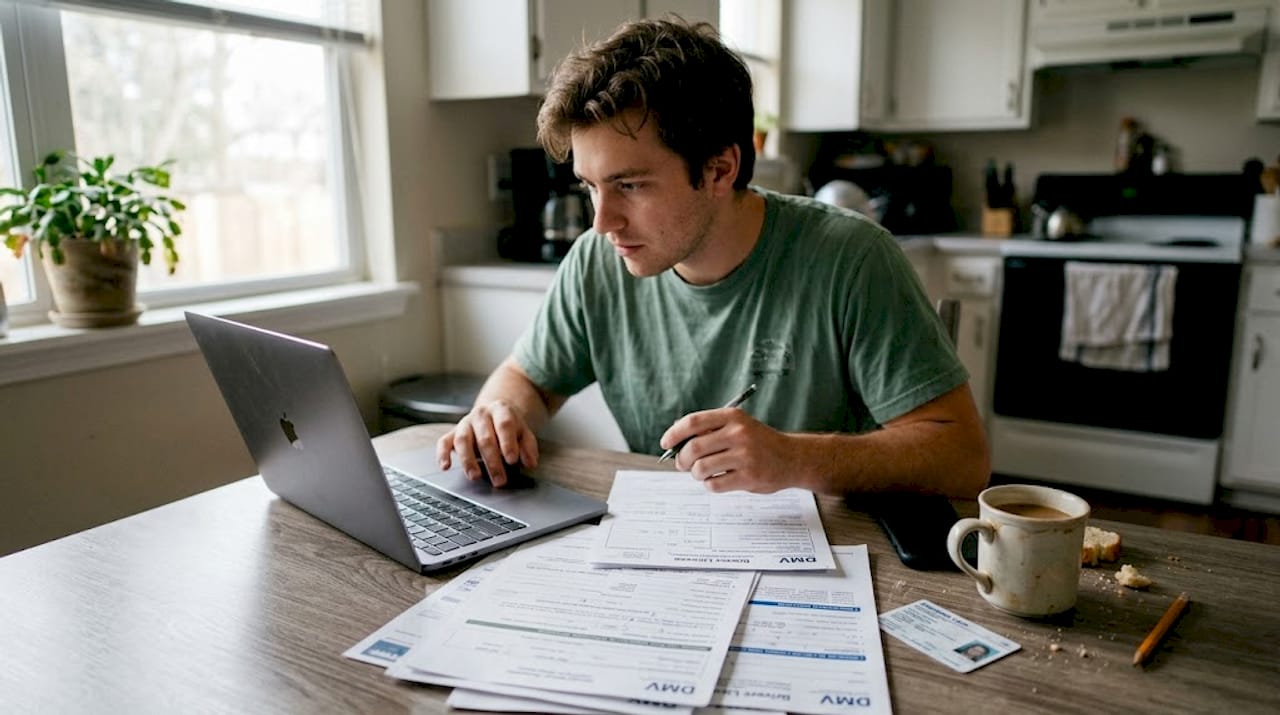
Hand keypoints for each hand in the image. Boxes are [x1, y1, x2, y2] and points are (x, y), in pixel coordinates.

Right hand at [436, 400, 538, 487]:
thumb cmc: (509, 426)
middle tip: (500, 480)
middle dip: (492, 461)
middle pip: (485, 437)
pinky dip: (442, 454)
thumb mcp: (524, 432)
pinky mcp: (452, 433)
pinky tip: (445, 467)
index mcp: (500, 410)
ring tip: (476, 476)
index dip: (508, 443)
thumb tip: (531, 463)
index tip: (512, 460)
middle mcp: (481, 414)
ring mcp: (465, 423)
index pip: (504, 425)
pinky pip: (444, 442)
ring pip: (463, 440)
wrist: (493, 413)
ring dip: (468, 460)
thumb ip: (528, 447)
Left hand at [659, 408, 804, 493]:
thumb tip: (675, 438)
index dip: (674, 433)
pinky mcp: (748, 477)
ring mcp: (744, 456)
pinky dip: (711, 485)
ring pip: (701, 469)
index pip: (693, 422)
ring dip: (696, 474)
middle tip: (683, 464)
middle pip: (693, 448)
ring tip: (704, 473)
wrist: (792, 458)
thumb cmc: (759, 443)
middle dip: (682, 459)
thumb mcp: (738, 426)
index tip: (665, 443)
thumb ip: (711, 430)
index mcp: (733, 417)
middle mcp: (738, 433)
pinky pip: (714, 485)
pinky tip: (720, 480)